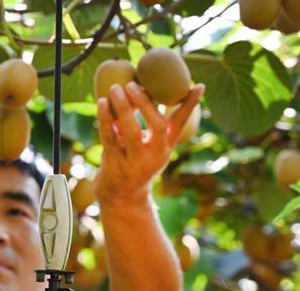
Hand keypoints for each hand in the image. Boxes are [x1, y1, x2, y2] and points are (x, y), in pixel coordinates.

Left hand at [94, 82, 204, 204]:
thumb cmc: (135, 163)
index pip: (181, 123)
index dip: (189, 105)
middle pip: (156, 125)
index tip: (198, 85)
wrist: (122, 198)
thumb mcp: (150, 147)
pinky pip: (109, 138)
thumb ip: (150, 124)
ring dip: (123, 108)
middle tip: (132, 83)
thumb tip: (145, 88)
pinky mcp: (115, 165)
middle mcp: (154, 154)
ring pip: (131, 132)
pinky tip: (101, 103)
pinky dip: (105, 119)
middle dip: (145, 102)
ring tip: (115, 88)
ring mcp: (135, 161)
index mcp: (165, 146)